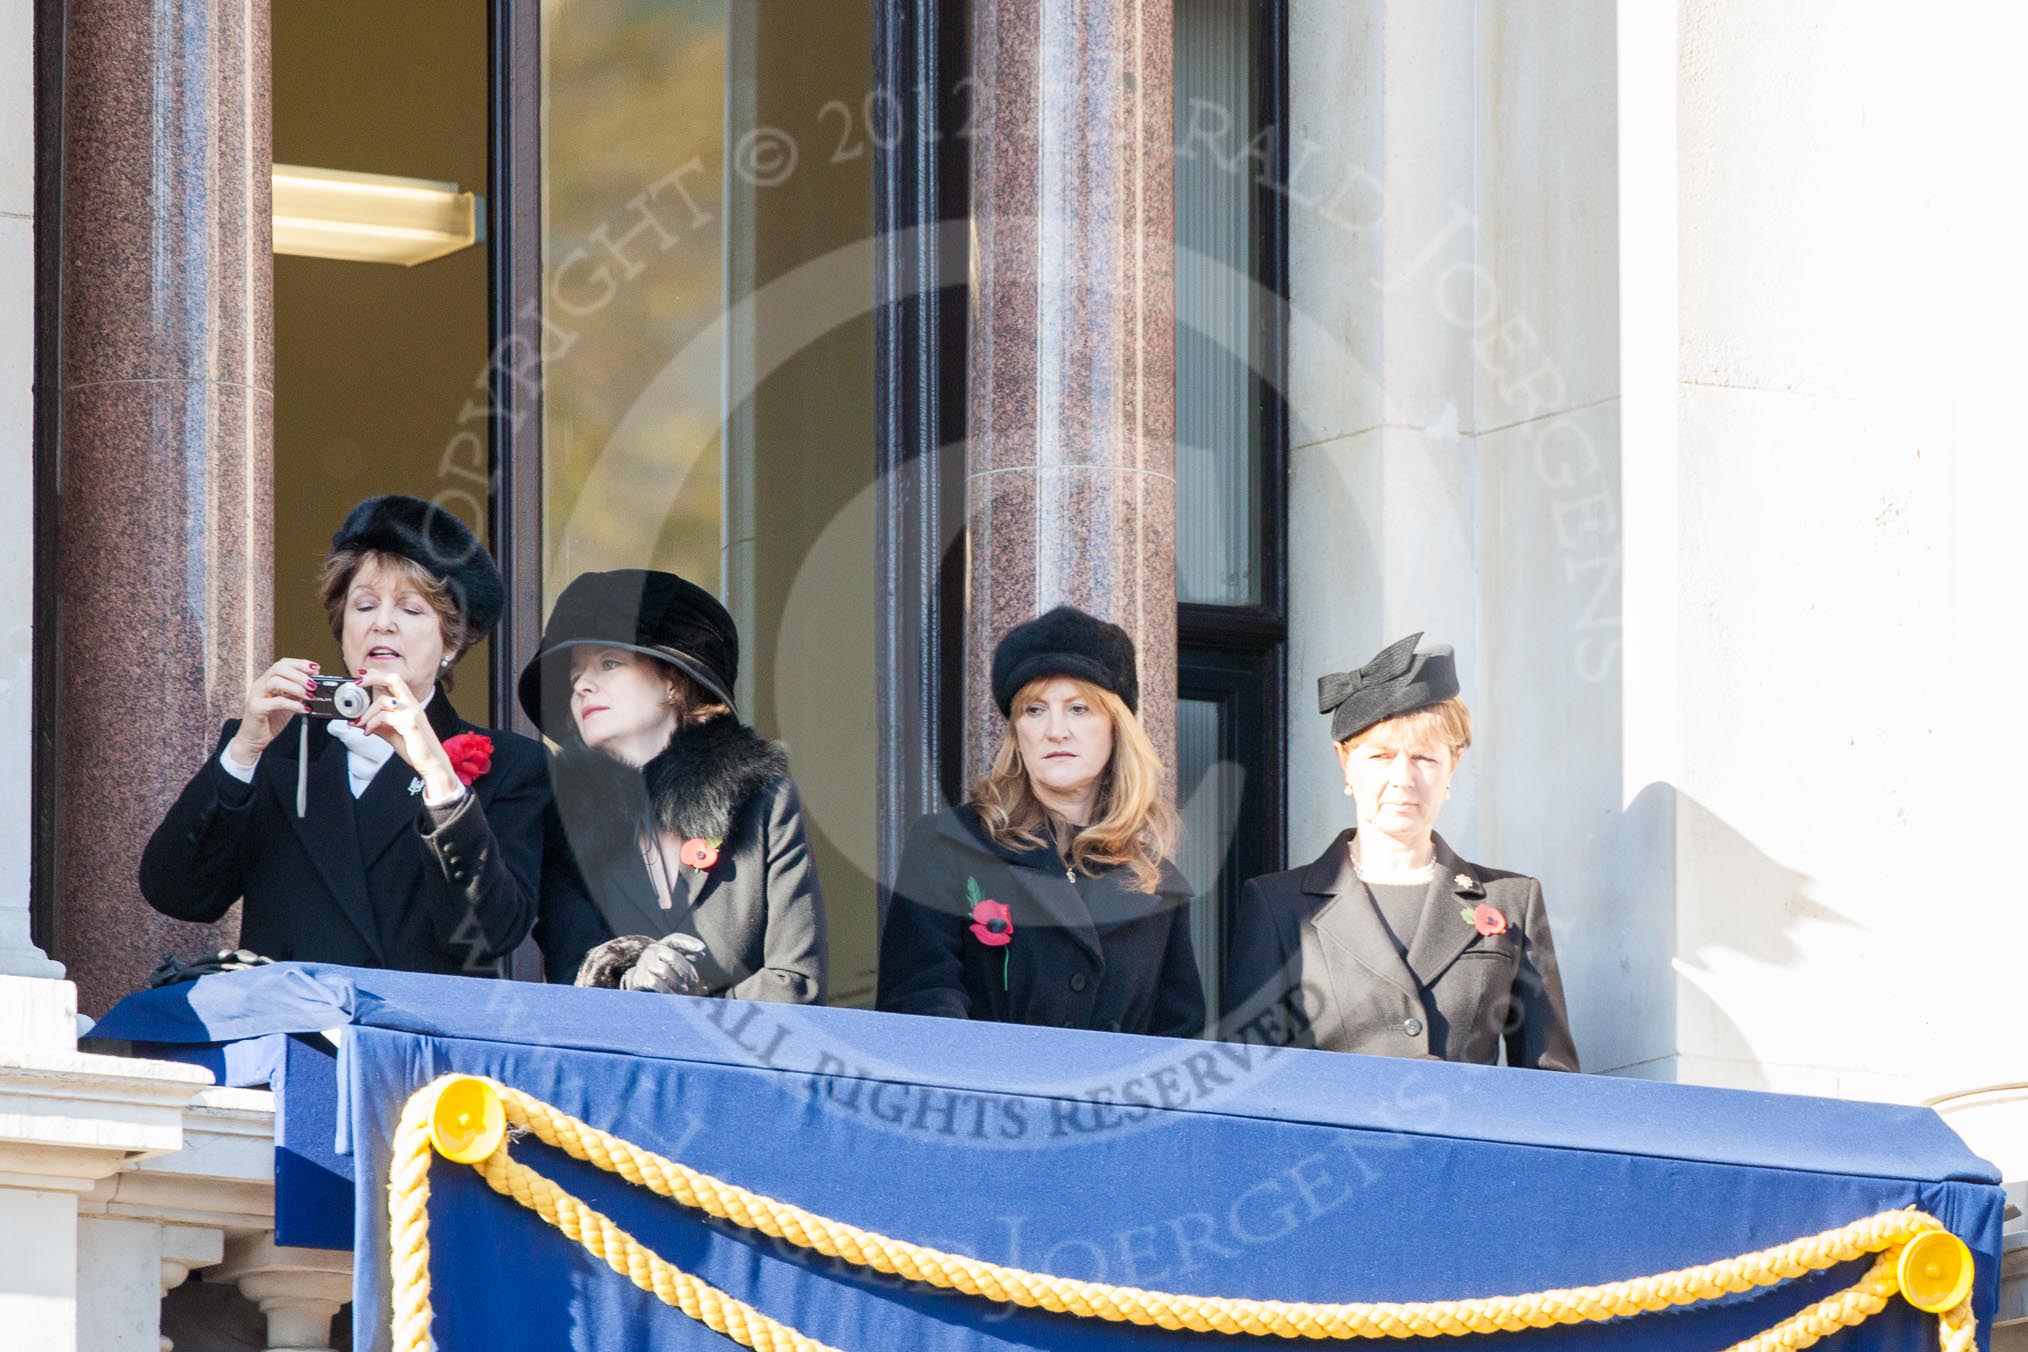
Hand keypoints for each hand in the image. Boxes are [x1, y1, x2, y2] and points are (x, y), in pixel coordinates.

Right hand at [227, 658, 318, 765]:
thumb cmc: (270, 721)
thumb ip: (298, 693)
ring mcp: (256, 696)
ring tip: (309, 696)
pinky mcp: (256, 708)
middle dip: (300, 675)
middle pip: (278, 668)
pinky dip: (293, 704)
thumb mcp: (288, 703)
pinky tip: (303, 709)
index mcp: (268, 681)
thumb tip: (314, 683)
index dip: (300, 663)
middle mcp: (261, 685)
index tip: (315, 668)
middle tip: (313, 685)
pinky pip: (276, 702)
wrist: (254, 740)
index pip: (283, 664)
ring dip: (297, 688)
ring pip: (276, 682)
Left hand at [353, 670, 458, 798]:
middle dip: (373, 678)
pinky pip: (385, 716)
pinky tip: (368, 732)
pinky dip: (372, 723)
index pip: (394, 680)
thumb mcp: (391, 733)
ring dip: (366, 712)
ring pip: (383, 700)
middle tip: (357, 684)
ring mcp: (412, 713)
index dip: (377, 675)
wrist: (431, 763)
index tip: (360, 678)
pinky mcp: (410, 724)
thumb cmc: (414, 747)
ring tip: (361, 724)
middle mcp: (412, 705)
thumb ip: (376, 724)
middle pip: (394, 679)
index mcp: (409, 704)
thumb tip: (355, 721)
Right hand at [620, 934, 708, 994]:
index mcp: (662, 945)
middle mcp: (652, 951)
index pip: (675, 939)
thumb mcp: (673, 963)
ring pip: (665, 971)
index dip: (689, 942)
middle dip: (687, 970)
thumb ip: (686, 956)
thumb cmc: (660, 972)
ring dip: (677, 983)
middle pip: (674, 957)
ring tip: (684, 990)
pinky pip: (657, 984)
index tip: (702, 949)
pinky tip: (673, 995)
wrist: (637, 984)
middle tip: (694, 982)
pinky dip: (668, 991)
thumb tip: (702, 953)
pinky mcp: (639, 978)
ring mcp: (644, 963)